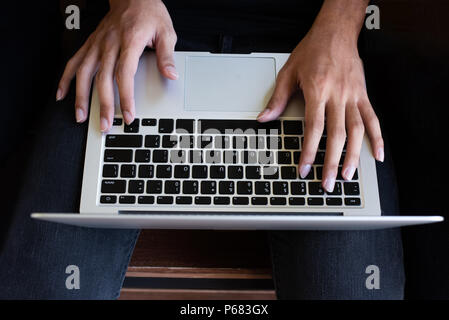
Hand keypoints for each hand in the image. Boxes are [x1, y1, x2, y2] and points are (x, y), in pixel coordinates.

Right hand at [56, 0, 177, 131]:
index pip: (125, 74)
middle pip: (103, 78)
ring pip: (85, 73)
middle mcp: (110, 44)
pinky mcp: (90, 44)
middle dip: (104, 104)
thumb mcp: (166, 31)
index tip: (128, 114)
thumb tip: (171, 75)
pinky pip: (74, 62)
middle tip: (105, 124)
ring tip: (81, 117)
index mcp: (130, 41)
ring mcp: (97, 44)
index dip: (125, 96)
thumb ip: (167, 55)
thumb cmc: (149, 13)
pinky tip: (61, 94)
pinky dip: (65, 78)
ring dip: (81, 96)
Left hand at [257, 0, 382, 192]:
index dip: (309, 152)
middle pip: (336, 135)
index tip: (304, 169)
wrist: (336, 32)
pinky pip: (373, 119)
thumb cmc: (312, 50)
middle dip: (330, 162)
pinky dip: (377, 137)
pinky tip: (378, 154)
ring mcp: (353, 96)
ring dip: (353, 156)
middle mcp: (337, 95)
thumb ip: (277, 99)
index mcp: (317, 90)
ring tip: (347, 176)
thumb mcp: (288, 72)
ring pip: (356, 131)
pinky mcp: (363, 95)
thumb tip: (264, 119)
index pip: (313, 128)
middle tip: (326, 183)